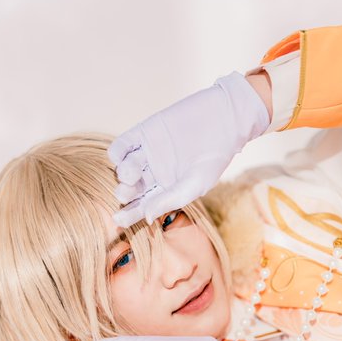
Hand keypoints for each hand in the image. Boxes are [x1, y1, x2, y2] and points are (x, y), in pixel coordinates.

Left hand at [109, 71, 269, 226]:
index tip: (118, 220)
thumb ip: (170, 200)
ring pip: (125, 168)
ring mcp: (148, 153)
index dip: (129, 215)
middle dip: (124, 193)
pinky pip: (123, 145)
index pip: (143, 206)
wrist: (224, 120)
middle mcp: (155, 173)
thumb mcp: (194, 184)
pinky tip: (119, 158)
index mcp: (166, 189)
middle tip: (125, 193)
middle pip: (131, 189)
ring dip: (122, 174)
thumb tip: (146, 218)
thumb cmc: (214, 157)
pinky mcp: (145, 132)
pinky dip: (117, 152)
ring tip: (131, 174)